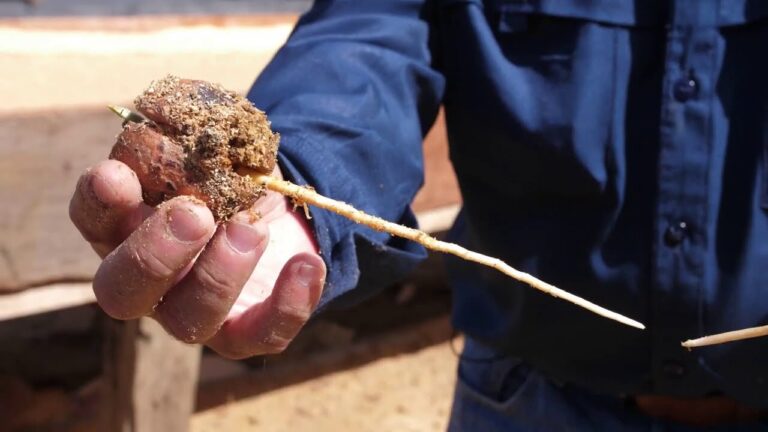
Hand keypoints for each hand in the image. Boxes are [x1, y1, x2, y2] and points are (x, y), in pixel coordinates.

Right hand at [69, 159, 324, 357]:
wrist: (280, 213)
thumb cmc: (230, 176)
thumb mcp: (215, 147)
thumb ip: (193, 134)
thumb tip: (171, 105)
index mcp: (129, 229)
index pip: (93, 222)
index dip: (98, 203)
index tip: (117, 174)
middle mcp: (151, 280)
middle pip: (122, 291)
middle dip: (152, 254)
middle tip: (194, 213)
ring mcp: (196, 312)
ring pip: (189, 320)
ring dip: (219, 275)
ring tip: (251, 228)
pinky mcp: (245, 331)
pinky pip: (262, 336)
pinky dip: (288, 303)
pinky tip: (306, 264)